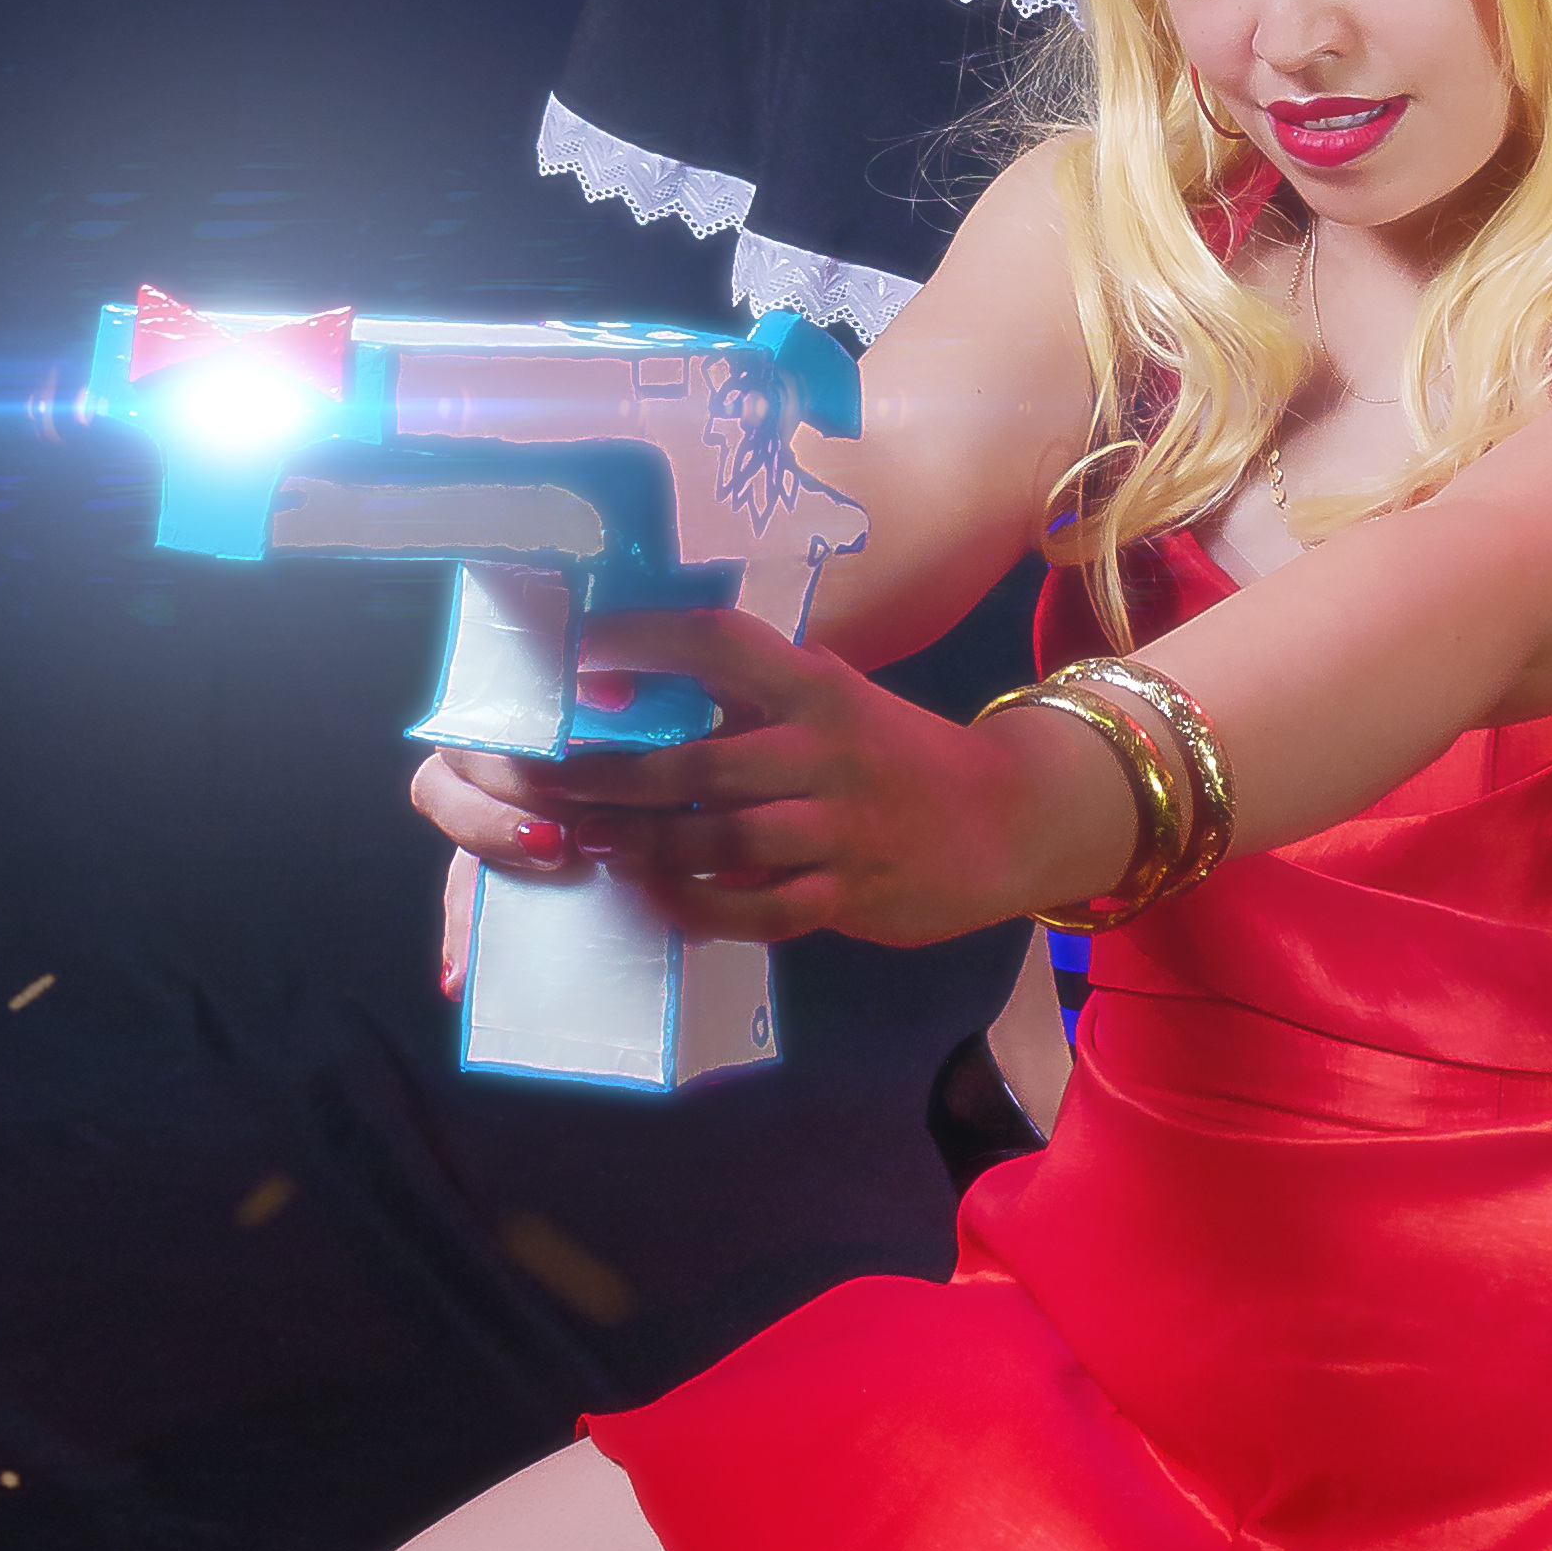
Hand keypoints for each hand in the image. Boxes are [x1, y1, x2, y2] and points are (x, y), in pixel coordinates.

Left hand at [406, 606, 1133, 947]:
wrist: (1009, 818)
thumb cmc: (895, 755)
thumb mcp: (834, 701)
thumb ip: (755, 697)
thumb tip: (639, 691)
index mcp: (815, 685)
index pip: (717, 642)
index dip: (640, 641)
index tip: (574, 650)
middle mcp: (824, 746)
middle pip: (693, 761)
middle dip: (607, 778)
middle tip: (542, 784)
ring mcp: (839, 824)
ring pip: (718, 839)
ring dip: (643, 846)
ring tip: (590, 845)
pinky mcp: (850, 892)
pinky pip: (757, 908)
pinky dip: (701, 909)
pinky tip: (659, 902)